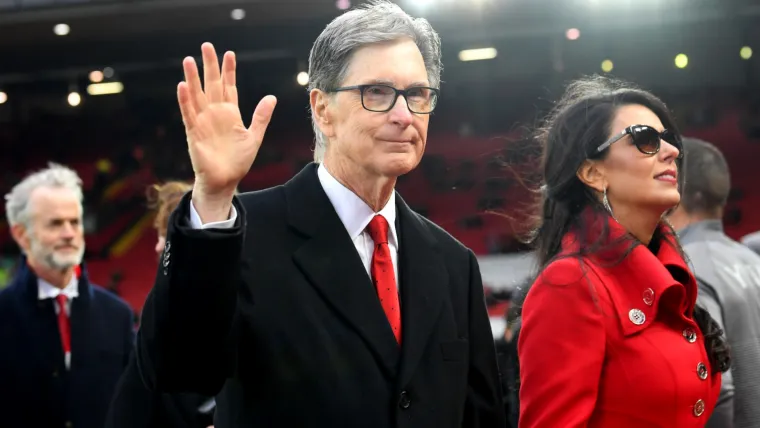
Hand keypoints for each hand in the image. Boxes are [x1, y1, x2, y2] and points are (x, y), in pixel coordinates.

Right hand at [178, 42, 276, 198]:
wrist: (225, 181)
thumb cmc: (238, 161)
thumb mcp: (254, 136)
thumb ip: (261, 117)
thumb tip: (272, 97)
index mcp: (230, 114)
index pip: (228, 87)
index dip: (228, 71)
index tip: (229, 53)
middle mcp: (215, 114)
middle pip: (211, 85)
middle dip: (209, 66)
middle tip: (207, 46)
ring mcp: (203, 122)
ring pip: (197, 95)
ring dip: (193, 78)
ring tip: (189, 60)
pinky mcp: (194, 133)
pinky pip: (189, 114)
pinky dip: (185, 100)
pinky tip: (183, 86)